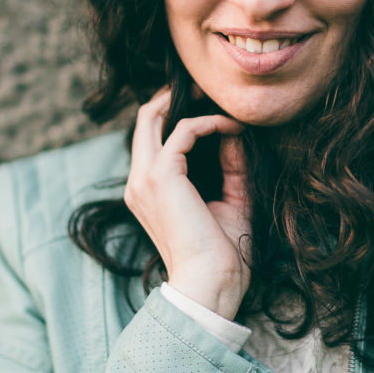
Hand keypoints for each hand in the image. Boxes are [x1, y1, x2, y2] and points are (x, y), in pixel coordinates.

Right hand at [123, 87, 251, 319]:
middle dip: (172, 96)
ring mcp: (144, 178)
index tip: (216, 112)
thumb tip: (235, 134)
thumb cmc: (222, 254)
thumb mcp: (231, 201)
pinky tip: (233, 128)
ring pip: (153, 117)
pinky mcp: (160, 175)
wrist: (210, 284)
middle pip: (144, 120)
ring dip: (190, 104)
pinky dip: (210, 123)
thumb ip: (230, 167)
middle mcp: (138, 183)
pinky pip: (184, 130)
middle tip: (206, 88)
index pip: (153, 141)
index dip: (180, 117)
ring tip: (220, 100)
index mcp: (148, 192)